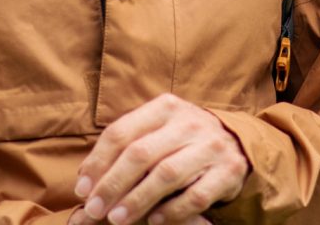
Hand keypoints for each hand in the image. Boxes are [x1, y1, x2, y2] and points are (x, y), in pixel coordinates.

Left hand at [73, 94, 248, 224]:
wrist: (236, 141)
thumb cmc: (183, 139)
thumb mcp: (157, 129)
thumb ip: (126, 146)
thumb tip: (86, 177)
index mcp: (165, 107)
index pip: (122, 132)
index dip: (98, 162)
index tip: (82, 189)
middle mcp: (189, 122)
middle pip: (141, 153)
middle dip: (113, 184)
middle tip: (94, 210)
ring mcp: (210, 145)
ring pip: (167, 174)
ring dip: (137, 199)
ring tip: (117, 219)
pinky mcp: (228, 170)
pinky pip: (196, 195)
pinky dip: (173, 210)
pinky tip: (155, 220)